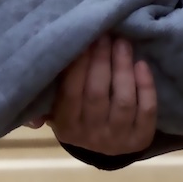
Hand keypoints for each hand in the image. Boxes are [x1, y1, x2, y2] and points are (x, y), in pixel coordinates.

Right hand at [37, 35, 156, 153]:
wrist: (103, 146)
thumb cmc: (77, 115)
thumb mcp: (55, 108)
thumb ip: (44, 96)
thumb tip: (36, 90)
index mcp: (66, 126)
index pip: (70, 93)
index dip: (79, 64)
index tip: (85, 39)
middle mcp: (90, 136)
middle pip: (97, 94)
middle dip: (102, 60)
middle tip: (105, 35)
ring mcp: (117, 139)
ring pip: (123, 101)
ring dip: (123, 68)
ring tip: (123, 43)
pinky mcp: (140, 139)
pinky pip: (146, 111)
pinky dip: (146, 86)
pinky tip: (141, 64)